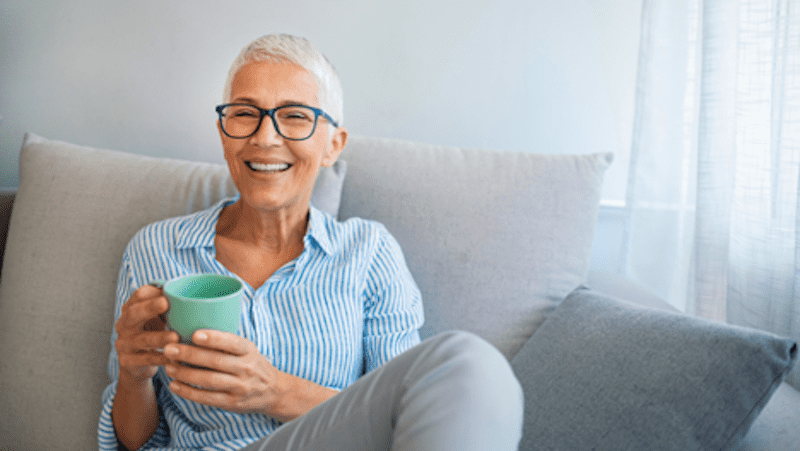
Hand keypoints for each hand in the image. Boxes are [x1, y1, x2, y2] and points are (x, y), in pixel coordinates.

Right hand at [114, 285, 179, 384]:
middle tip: (166, 303)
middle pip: (133, 314)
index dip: (151, 294)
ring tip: (175, 337)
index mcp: (132, 309)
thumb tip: (193, 295)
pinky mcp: (127, 361)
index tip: (166, 293)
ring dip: (159, 337)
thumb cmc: (153, 333)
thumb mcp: (158, 318)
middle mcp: (124, 324)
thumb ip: (169, 307)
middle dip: (149, 308)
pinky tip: (172, 357)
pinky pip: (145, 359)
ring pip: (142, 339)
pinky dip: (159, 358)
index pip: (138, 296)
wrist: (137, 364)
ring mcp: (124, 344)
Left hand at [163, 330, 335, 420]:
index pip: (232, 342)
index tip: (194, 334)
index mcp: (248, 350)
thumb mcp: (247, 349)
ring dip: (185, 373)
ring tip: (169, 366)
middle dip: (189, 354)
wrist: (273, 391)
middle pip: (215, 361)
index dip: (214, 338)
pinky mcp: (232, 403)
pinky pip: (207, 398)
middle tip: (169, 348)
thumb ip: (226, 342)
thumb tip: (192, 327)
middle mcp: (246, 368)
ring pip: (208, 380)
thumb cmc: (252, 365)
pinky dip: (189, 392)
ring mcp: (239, 387)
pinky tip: (175, 385)